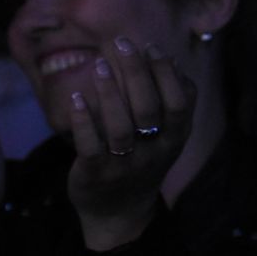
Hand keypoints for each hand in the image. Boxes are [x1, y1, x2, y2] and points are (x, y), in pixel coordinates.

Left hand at [66, 37, 194, 250]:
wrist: (118, 213)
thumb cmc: (142, 161)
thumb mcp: (166, 137)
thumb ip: (172, 102)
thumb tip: (172, 60)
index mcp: (174, 139)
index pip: (179, 102)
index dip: (166, 72)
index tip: (149, 46)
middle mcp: (154, 152)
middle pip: (149, 108)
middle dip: (136, 71)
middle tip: (121, 42)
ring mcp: (125, 165)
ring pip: (121, 127)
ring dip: (109, 92)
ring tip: (100, 65)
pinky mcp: (96, 174)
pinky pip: (90, 146)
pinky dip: (83, 120)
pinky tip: (76, 98)